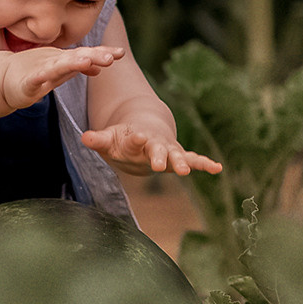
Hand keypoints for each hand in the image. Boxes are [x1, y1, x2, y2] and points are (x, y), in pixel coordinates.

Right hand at [3, 44, 123, 110]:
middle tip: (111, 57)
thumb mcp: (60, 73)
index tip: (121, 52)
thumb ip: (79, 68)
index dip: (103, 53)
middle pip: (77, 57)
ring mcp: (41, 70)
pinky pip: (36, 79)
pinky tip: (46, 74)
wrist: (4, 78)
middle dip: (93, 56)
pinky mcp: (27, 82)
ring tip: (86, 61)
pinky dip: (41, 75)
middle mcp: (55, 61)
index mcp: (65, 61)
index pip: (87, 55)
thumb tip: (100, 68)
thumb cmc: (34, 73)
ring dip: (72, 63)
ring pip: (58, 66)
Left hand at [81, 124, 222, 176]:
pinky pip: (194, 160)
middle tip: (159, 163)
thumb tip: (85, 138)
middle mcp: (155, 144)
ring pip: (177, 156)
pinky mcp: (178, 158)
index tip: (139, 136)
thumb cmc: (122, 139)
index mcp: (137, 138)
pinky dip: (205, 164)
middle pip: (158, 149)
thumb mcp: (108, 139)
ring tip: (188, 170)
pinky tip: (218, 168)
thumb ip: (98, 140)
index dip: (137, 138)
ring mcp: (169, 151)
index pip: (136, 139)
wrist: (142, 133)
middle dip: (159, 156)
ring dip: (183, 163)